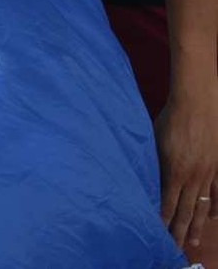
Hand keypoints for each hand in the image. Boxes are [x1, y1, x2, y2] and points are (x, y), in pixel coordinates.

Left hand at [157, 87, 217, 256]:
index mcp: (174, 171)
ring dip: (198, 226)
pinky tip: (212, 218)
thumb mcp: (153, 140)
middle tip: (176, 249)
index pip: (167, 204)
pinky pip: (217, 193)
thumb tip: (143, 177)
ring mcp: (207, 174)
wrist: (198, 104)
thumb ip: (151, 161)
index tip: (157, 235)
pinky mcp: (216, 168)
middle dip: (180, 232)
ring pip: (202, 207)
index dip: (163, 221)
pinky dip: (215, 207)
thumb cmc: (170, 119)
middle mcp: (192, 177)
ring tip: (194, 243)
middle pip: (185, 211)